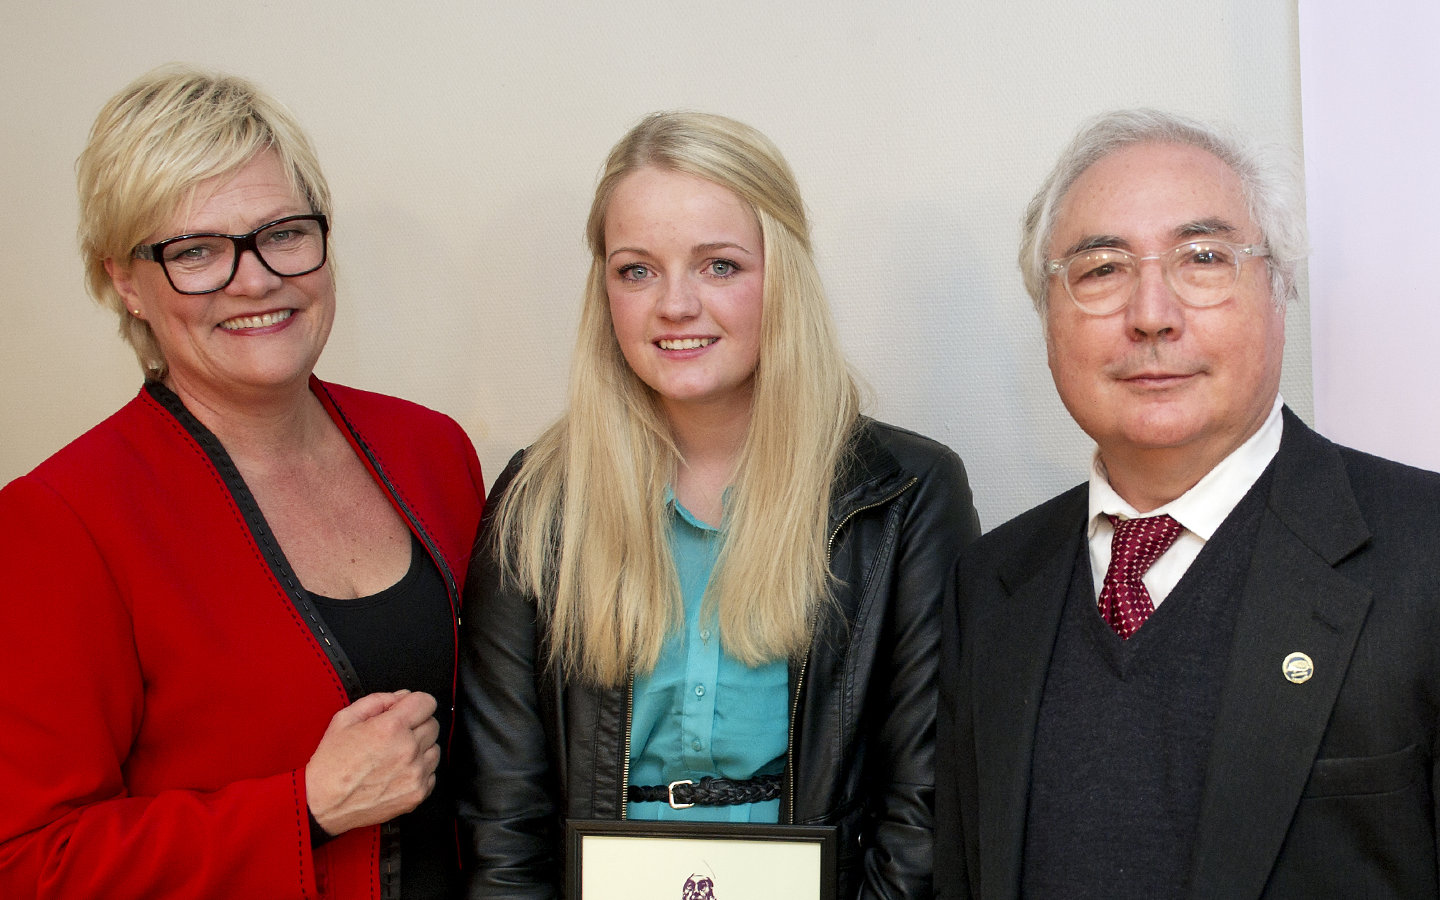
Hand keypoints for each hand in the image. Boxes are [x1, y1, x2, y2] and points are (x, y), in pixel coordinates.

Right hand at [304, 690, 440, 835]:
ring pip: (435, 748)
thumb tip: (402, 697)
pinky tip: (397, 773)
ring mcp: (415, 774)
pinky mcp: (417, 794)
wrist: (322, 805)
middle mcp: (408, 750)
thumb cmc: (331, 764)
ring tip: (394, 756)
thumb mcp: (344, 719)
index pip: (427, 702)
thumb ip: (378, 700)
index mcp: (391, 727)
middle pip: (433, 724)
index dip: (415, 704)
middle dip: (416, 724)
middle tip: (394, 735)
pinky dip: (419, 771)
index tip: (405, 711)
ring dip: (420, 748)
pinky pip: (432, 773)